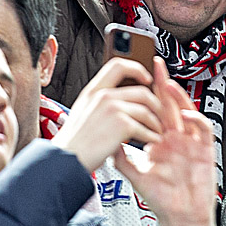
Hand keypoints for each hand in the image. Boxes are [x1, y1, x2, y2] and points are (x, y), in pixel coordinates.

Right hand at [52, 58, 164, 172]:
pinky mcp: (121, 124)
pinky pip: (144, 127)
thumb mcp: (82, 111)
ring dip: (155, 123)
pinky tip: (151, 140)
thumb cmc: (74, 143)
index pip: (118, 66)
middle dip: (155, 104)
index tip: (146, 78)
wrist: (66, 159)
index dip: (136, 68)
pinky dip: (151, 135)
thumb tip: (118, 100)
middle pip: (141, 91)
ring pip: (146, 110)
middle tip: (158, 114)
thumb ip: (99, 102)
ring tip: (156, 131)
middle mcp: (103, 96)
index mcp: (93, 91)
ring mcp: (112, 109)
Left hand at [114, 58, 217, 225]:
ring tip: (167, 84)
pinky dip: (196, 120)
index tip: (136, 78)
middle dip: (163, 83)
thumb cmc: (163, 200)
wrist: (180, 219)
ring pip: (188, 111)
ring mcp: (192, 143)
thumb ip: (122, 157)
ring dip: (179, 97)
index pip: (154, 111)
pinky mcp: (205, 151)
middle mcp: (177, 138)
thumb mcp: (136, 175)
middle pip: (170, 105)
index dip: (148, 93)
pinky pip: (204, 130)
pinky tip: (186, 115)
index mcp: (161, 141)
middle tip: (155, 64)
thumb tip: (107, 139)